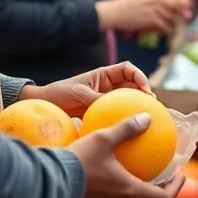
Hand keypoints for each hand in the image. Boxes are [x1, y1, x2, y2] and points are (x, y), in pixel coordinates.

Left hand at [19, 61, 151, 117]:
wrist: (45, 104)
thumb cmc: (60, 93)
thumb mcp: (81, 95)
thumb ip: (98, 99)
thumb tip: (116, 107)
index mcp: (104, 75)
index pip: (128, 69)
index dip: (139, 76)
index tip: (144, 89)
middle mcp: (107, 85)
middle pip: (132, 85)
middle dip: (144, 92)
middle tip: (151, 105)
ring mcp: (105, 99)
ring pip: (126, 100)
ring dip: (136, 106)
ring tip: (145, 116)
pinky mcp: (100, 112)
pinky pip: (116, 113)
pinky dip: (123, 118)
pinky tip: (128, 128)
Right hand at [68, 113, 186, 197]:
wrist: (47, 185)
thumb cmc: (79, 162)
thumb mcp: (104, 139)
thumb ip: (127, 128)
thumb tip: (147, 117)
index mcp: (132, 193)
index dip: (177, 188)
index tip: (180, 175)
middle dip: (158, 191)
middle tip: (161, 174)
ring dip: (139, 194)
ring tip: (139, 176)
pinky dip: (121, 197)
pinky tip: (113, 180)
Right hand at [97, 0, 190, 33]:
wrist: (113, 12)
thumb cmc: (123, 7)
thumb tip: (166, 6)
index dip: (181, 1)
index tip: (187, 6)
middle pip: (176, 4)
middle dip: (183, 10)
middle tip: (188, 16)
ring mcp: (154, 8)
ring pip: (171, 16)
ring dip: (172, 22)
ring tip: (172, 27)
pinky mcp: (152, 19)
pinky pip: (166, 26)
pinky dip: (167, 30)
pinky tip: (166, 32)